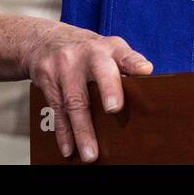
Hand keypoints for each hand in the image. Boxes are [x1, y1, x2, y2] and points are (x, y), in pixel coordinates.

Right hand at [21, 21, 152, 162]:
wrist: (45, 40)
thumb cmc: (89, 52)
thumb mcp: (110, 50)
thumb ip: (129, 65)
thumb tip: (147, 80)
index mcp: (108, 48)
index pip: (124, 54)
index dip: (134, 62)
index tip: (145, 71)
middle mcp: (87, 54)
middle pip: (98, 74)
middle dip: (107, 90)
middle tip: (114, 109)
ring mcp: (64, 66)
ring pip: (74, 100)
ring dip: (82, 130)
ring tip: (90, 154)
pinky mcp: (47, 80)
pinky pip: (57, 110)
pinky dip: (63, 132)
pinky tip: (69, 149)